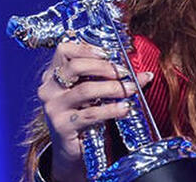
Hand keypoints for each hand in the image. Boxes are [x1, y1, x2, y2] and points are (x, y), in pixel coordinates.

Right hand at [37, 41, 153, 181]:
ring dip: (112, 88)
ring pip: (85, 90)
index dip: (86, 48)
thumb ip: (118, 80)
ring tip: (130, 90)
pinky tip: (124, 108)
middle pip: (75, 66)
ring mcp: (53, 107)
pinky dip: (111, 109)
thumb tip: (147, 75)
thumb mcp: (96, 93)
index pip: (64, 50)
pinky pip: (90, 114)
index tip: (108, 54)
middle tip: (124, 73)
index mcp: (53, 74)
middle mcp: (49, 88)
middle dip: (104, 67)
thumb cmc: (83, 114)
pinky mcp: (62, 125)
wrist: (71, 148)